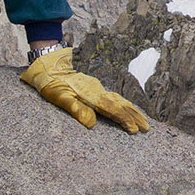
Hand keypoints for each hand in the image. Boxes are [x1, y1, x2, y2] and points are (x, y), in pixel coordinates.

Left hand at [20, 47, 149, 133]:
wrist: (47, 64)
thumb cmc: (51, 83)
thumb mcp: (58, 97)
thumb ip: (75, 109)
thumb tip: (91, 124)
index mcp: (91, 95)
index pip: (112, 109)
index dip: (124, 120)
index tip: (134, 131)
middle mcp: (97, 90)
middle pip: (120, 104)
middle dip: (134, 116)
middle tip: (147, 128)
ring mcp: (96, 88)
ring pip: (118, 99)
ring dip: (131, 110)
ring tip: (143, 119)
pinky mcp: (93, 87)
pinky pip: (113, 97)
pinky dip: (123, 103)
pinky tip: (125, 106)